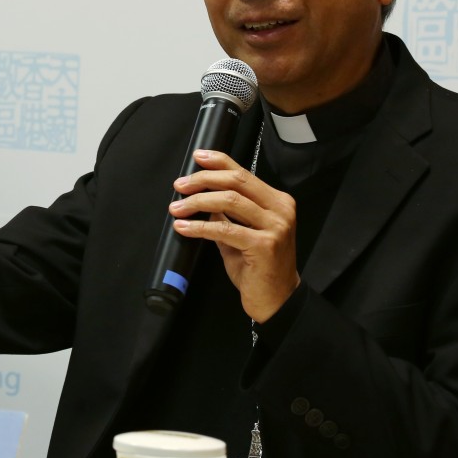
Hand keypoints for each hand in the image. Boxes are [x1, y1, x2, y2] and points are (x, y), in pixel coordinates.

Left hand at [169, 149, 299, 322]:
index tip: (197, 157)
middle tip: (180, 185)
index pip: (244, 173)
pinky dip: (200, 227)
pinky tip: (184, 227)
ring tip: (177, 208)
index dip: (219, 162)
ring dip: (197, 202)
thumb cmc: (258, 267)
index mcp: (278, 201)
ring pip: (230, 201)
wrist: (277, 300)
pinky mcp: (264, 245)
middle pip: (236, 182)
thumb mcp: (242, 233)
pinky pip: (225, 229)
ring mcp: (275, 227)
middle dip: (203, 180)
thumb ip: (227, 214)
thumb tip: (202, 196)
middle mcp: (280, 210)